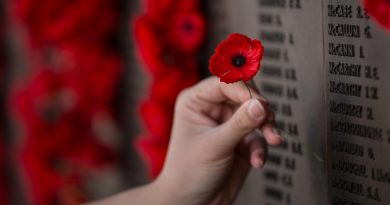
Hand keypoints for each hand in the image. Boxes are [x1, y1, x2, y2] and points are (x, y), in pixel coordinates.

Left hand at [155, 77, 282, 204]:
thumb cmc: (189, 172)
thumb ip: (240, 124)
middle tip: (268, 119)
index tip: (260, 102)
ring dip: (266, 127)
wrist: (192, 203)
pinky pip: (258, 137)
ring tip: (273, 139)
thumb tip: (261, 104)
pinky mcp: (241, 141)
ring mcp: (228, 125)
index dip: (244, 89)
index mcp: (196, 101)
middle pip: (244, 95)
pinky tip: (257, 161)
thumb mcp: (215, 145)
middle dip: (259, 108)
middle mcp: (213, 109)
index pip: (224, 83)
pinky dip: (262, 148)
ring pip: (256, 114)